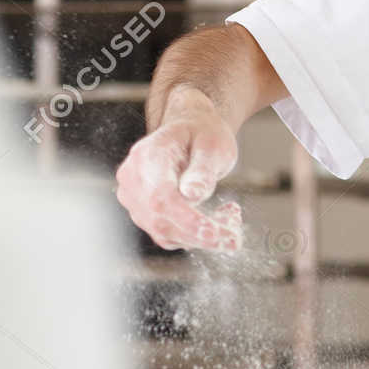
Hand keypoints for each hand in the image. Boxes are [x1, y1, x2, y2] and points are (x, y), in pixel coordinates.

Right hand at [115, 91, 241, 251]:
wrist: (190, 131)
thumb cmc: (204, 134)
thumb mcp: (212, 146)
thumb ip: (202, 170)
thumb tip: (192, 194)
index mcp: (148, 156)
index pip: (161, 197)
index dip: (187, 220)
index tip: (216, 234)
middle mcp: (133, 178)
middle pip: (161, 220)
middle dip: (201, 235)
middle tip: (235, 237)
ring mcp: (133, 197)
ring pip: (165, 233)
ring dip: (201, 237)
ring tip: (232, 218)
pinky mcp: (142, 212)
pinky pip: (167, 235)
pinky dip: (194, 237)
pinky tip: (217, 221)